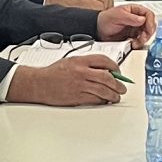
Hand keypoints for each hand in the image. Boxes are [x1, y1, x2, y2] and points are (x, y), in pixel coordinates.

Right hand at [10, 54, 125, 105]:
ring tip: (116, 97)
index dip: (115, 67)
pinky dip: (102, 101)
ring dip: (113, 95)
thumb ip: (87, 64)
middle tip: (122, 88)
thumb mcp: (71, 61)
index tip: (118, 72)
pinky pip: (95, 100)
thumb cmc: (53, 73)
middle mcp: (81, 72)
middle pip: (107, 77)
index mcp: (80, 61)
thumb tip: (104, 70)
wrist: (39, 84)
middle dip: (118, 84)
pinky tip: (104, 101)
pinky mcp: (77, 98)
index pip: (104, 61)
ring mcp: (79, 85)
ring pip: (103, 90)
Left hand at [97, 4, 155, 44]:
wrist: (98, 30)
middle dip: (148, 33)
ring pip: (146, 34)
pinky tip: (133, 44)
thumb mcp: (118, 16)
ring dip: (143, 39)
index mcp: (135, 10)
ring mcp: (135, 28)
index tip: (148, 29)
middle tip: (143, 38)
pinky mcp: (133, 36)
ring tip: (136, 42)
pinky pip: (140, 41)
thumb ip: (130, 18)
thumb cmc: (105, 19)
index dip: (150, 22)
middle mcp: (137, 19)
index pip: (148, 14)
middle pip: (150, 25)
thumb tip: (142, 20)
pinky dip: (138, 43)